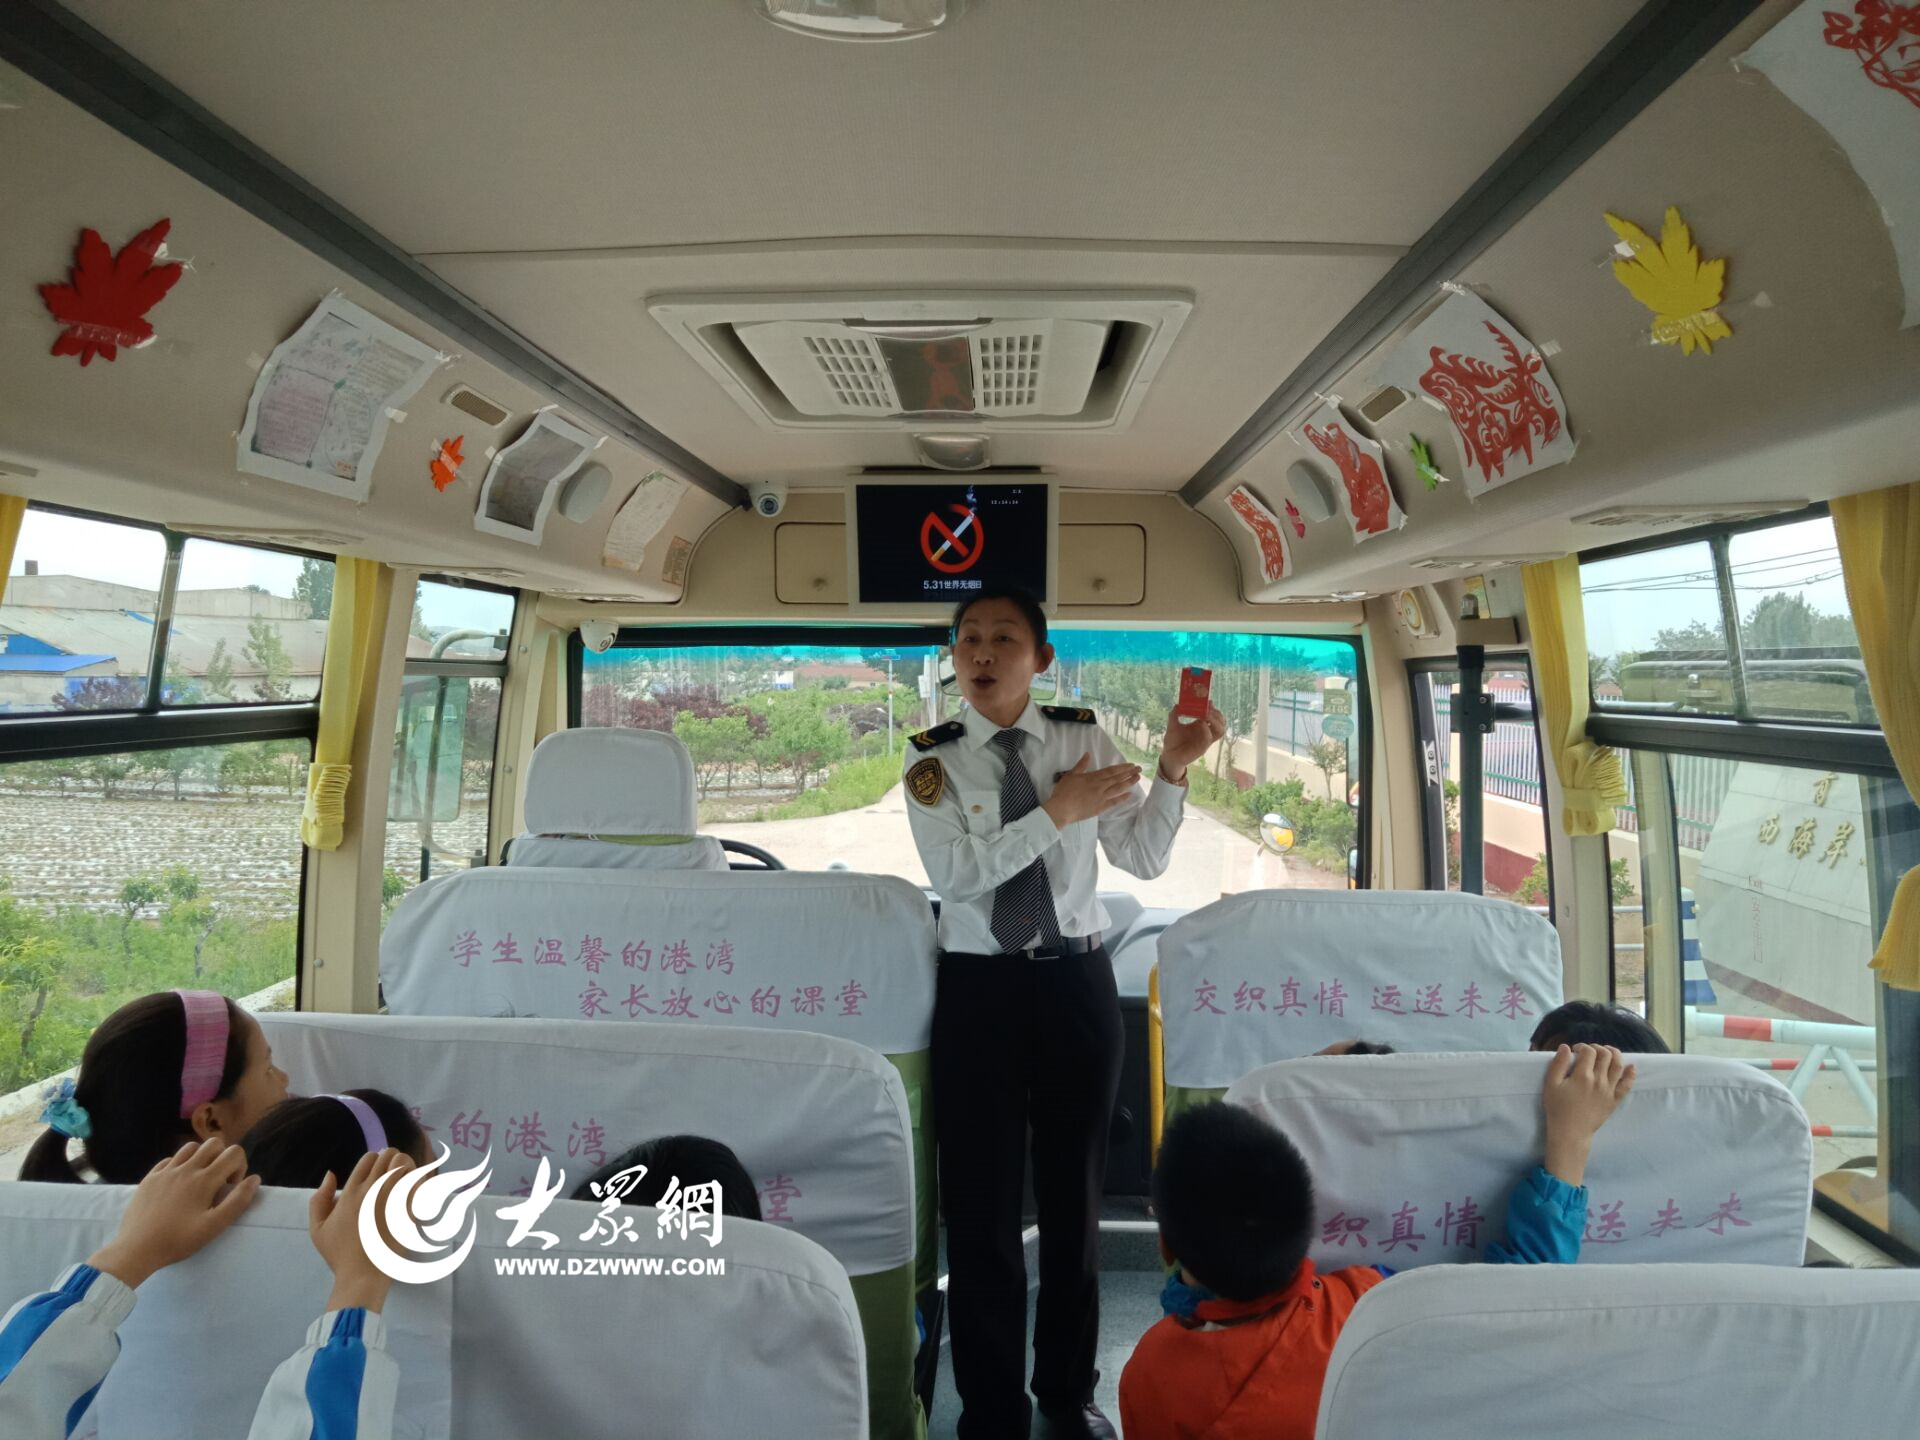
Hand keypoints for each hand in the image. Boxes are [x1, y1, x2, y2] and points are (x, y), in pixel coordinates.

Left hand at [87, 1137, 259, 1288]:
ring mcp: (165, 1171)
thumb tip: (254, 1179)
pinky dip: (179, 1165)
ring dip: (200, 1158)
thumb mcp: (214, 1226)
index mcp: (204, 1180)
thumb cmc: (178, 1240)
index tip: (230, 1187)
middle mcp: (186, 1168)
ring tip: (197, 1181)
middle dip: (222, 1157)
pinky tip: (176, 1185)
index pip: (234, 1152)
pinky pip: (169, 1160)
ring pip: (190, 1147)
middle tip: (216, 1182)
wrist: (136, 1249)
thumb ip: (238, 1201)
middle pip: (213, 1143)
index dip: (239, 1166)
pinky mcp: (149, 1178)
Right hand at [311, 1149, 412, 1313]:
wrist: (361, 1275)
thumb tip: (330, 1173)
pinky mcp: (409, 1210)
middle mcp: (373, 1191)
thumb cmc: (339, 1254)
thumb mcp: (317, 1228)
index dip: (374, 1159)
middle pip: (389, 1155)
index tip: (376, 1171)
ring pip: (406, 1163)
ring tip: (405, 1176)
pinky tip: (417, 1186)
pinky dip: (420, 1179)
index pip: (369, 1158)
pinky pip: (420, 1182)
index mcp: (351, 1192)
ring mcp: (393, 1199)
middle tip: (392, 1172)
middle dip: (392, 1159)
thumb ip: (319, 1199)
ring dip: (407, 1165)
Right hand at [1041, 753, 1142, 826]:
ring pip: (1118, 789)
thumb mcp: (1070, 774)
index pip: (1111, 771)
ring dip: (1129, 783)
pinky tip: (1129, 795)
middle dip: (1129, 773)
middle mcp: (1100, 786)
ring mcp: (1102, 797)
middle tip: (1140, 769)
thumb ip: (1081, 765)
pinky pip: (1114, 802)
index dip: (1122, 767)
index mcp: (1093, 777)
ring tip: (1137, 779)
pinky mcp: (1100, 807)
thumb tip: (1087, 754)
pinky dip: (1122, 798)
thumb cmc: (1064, 791)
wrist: (1062, 809)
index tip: (1132, 765)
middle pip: (1118, 778)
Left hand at [1158, 705, 1226, 781]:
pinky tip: (1201, 724)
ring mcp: (1205, 741)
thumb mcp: (1172, 725)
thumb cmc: (1173, 740)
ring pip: (1221, 731)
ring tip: (1206, 715)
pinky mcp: (1202, 749)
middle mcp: (1206, 733)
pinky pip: (1209, 739)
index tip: (1209, 702)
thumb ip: (1174, 714)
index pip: (1216, 717)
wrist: (1169, 755)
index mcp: (1202, 725)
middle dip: (1218, 714)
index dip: (1215, 709)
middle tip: (1209, 709)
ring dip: (1216, 721)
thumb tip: (1178, 705)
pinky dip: (1207, 730)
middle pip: (1222, 723)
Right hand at [1540, 1044, 1635, 1187]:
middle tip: (1589, 1051)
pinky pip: (1627, 1085)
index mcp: (1583, 1075)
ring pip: (1618, 1066)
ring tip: (1608, 1052)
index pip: (1589, 1051)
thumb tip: (1565, 1047)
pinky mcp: (1615, 1100)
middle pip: (1605, 1055)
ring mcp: (1609, 1090)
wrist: (1571, 1132)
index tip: (1575, 1050)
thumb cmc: (1558, 1108)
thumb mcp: (1551, 1084)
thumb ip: (1558, 1064)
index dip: (1582, 1046)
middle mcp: (1599, 1080)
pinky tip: (1631, 1067)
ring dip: (1615, 1054)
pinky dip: (1631, 1074)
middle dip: (1598, 1048)